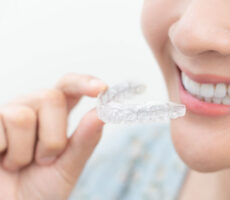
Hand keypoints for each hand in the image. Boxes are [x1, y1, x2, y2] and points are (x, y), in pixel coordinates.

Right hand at [0, 73, 107, 199]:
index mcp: (55, 115)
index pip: (69, 87)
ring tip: (19, 165)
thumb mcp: (68, 166)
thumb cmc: (40, 189)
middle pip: (51, 97)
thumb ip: (85, 140)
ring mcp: (6, 115)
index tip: (102, 89)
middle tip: (44, 160)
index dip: (84, 83)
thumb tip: (102, 113)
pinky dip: (5, 153)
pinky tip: (1, 160)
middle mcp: (31, 108)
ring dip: (25, 152)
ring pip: (23, 116)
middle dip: (52, 137)